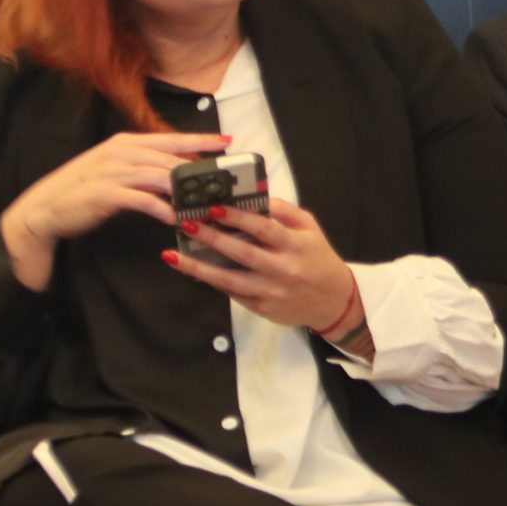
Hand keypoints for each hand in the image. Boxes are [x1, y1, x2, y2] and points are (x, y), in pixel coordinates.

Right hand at [0, 132, 213, 291]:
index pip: (171, 138)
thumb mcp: (114, 171)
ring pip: (160, 177)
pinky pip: (142, 199)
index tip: (227, 141)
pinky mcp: (105, 193)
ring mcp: (112, 171)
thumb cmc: (82, 191)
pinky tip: (174, 219)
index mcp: (125, 143)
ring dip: (185, 192)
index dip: (201, 140)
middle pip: (171, 158)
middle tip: (225, 184)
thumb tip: (176, 173)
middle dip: (200, 172)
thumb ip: (143, 169)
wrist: (44, 208)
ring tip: (207, 204)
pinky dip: (161, 209)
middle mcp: (121, 152)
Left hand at [160, 196, 358, 334]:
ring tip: (174, 255)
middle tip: (186, 223)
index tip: (214, 207)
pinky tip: (192, 271)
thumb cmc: (317, 258)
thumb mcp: (309, 228)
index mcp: (295, 246)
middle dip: (211, 238)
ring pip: (228, 279)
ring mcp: (270, 292)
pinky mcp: (261, 308)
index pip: (263, 229)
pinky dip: (210, 281)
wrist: (332, 301)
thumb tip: (254, 197)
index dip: (238, 217)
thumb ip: (284, 211)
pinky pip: (231, 293)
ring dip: (198, 267)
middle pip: (241, 252)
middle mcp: (282, 270)